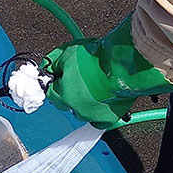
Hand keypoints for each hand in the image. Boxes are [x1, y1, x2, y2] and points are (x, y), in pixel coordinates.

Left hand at [43, 14, 172, 127]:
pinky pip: (97, 120)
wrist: (126, 64)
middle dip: (69, 92)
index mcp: (63, 94)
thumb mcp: (68, 52)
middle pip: (65, 103)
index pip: (51, 93)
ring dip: (84, 102)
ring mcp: (91, 115)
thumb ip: (53, 63)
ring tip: (95, 86)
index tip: (63, 77)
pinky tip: (102, 98)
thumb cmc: (100, 57)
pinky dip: (98, 111)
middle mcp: (75, 108)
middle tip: (81, 79)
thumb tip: (46, 68)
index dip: (57, 83)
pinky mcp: (107, 119)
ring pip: (81, 111)